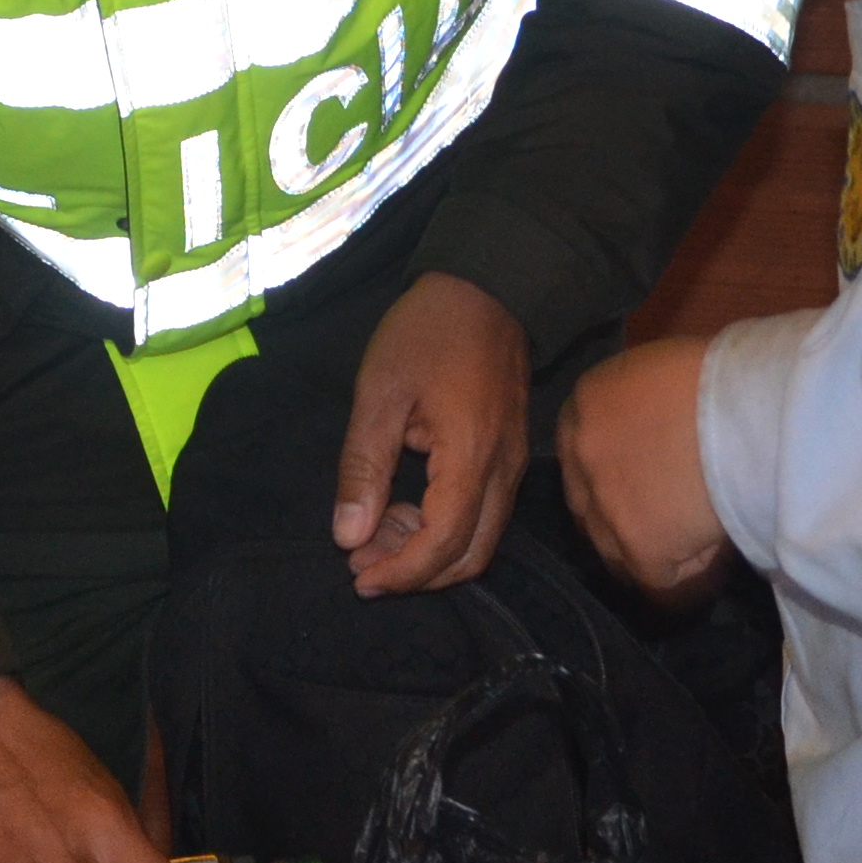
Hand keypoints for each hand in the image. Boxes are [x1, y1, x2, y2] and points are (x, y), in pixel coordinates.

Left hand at [333, 269, 535, 597]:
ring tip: (375, 537)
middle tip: (362, 563)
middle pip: (471, 556)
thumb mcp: (378, 394)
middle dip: (416, 573)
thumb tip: (348, 537)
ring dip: (430, 553)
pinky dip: (445, 528)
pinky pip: (485, 514)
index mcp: (471, 456)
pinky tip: (405, 510)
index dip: (402, 572)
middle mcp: (503, 471)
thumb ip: (363, 469)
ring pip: (481, 539)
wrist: (486, 285)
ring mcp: (512, 465)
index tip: (358, 576)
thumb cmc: (426, 332)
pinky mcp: (510, 455)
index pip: (443, 543)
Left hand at [559, 340, 732, 611]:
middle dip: (618, 513)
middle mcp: (581, 451)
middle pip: (586, 501)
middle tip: (661, 516)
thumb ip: (642, 401)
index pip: (579, 448)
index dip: (609, 469)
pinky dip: (686, 571)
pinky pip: (656, 578)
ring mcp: (606, 503)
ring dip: (646, 549)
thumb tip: (657, 427)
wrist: (753, 407)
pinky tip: (713, 552)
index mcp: (588, 400)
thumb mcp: (664, 368)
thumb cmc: (723, 375)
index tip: (640, 478)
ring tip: (690, 541)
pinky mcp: (640, 545)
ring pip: (612, 548)